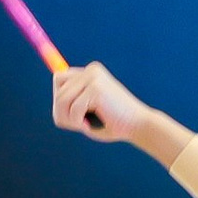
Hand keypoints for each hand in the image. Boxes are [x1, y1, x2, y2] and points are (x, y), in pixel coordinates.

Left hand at [51, 61, 168, 143]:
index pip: (58, 80)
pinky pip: (73, 109)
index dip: (60, 101)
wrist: (140, 126)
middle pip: (57, 90)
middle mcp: (91, 70)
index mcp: (91, 72)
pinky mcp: (96, 89)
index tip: (73, 117)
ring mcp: (93, 78)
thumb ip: (73, 104)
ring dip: (69, 119)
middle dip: (62, 113)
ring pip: (61, 100)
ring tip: (84, 126)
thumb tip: (56, 105)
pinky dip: (78, 123)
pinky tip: (90, 126)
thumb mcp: (90, 110)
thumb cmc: (116, 123)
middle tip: (79, 125)